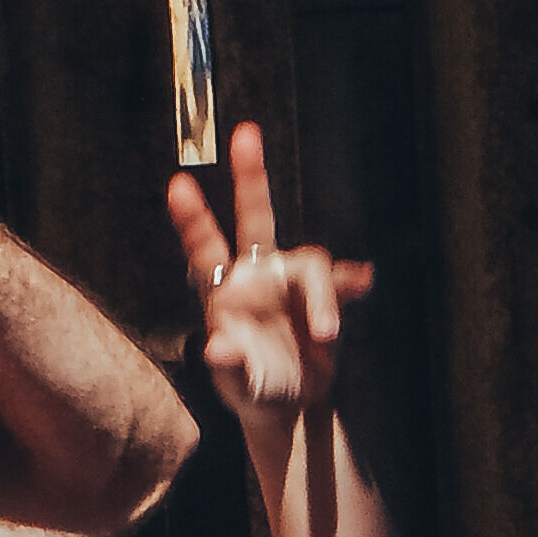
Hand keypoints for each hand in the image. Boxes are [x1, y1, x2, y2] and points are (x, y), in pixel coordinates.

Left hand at [167, 119, 369, 440]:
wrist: (290, 404)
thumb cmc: (252, 390)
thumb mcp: (236, 386)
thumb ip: (228, 366)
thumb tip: (216, 347)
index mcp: (224, 292)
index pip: (204, 248)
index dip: (192, 218)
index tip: (175, 184)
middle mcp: (256, 275)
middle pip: (255, 215)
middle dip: (250, 175)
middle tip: (245, 132)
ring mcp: (291, 281)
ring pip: (311, 263)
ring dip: (323, 297)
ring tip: (327, 335)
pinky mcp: (324, 295)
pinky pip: (341, 281)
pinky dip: (350, 284)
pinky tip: (362, 283)